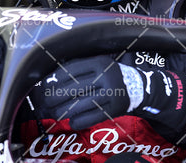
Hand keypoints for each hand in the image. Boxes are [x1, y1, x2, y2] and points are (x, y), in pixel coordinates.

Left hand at [43, 56, 185, 129]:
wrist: (138, 87)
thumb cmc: (109, 75)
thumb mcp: (98, 64)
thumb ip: (79, 68)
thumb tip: (52, 78)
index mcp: (99, 63)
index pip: (73, 70)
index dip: (57, 78)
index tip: (47, 85)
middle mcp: (106, 76)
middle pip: (75, 88)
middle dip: (56, 96)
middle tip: (46, 102)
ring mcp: (112, 93)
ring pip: (82, 104)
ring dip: (65, 111)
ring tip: (55, 113)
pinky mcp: (116, 109)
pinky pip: (94, 117)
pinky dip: (80, 121)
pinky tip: (72, 122)